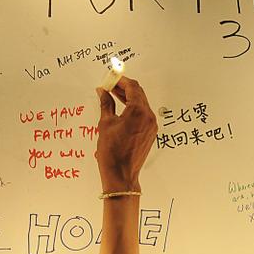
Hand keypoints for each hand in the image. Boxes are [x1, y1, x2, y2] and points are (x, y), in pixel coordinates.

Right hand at [95, 76, 157, 191]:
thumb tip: (102, 92)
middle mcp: (148, 117)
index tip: (110, 79)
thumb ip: (105, 103)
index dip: (120, 81)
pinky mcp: (150, 133)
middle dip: (124, 87)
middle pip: (139, 93)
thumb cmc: (112, 152)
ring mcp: (151, 125)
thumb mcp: (105, 124)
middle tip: (110, 86)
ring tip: (113, 96)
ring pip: (141, 103)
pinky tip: (121, 109)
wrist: (121, 175)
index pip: (132, 87)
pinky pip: (143, 114)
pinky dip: (133, 108)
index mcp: (138, 112)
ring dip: (128, 97)